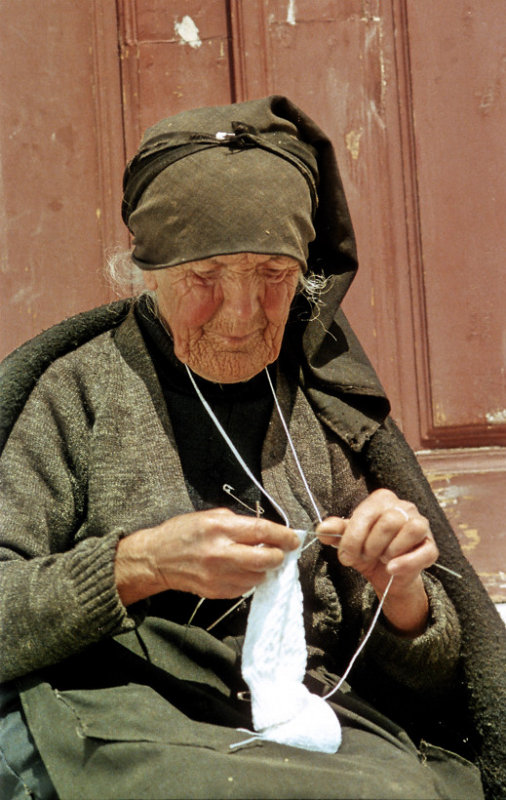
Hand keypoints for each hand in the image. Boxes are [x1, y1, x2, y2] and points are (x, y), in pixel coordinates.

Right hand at [115, 508, 299, 605]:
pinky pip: (245, 587)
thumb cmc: (184, 532)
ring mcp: (219, 575)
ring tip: (255, 560)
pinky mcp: (217, 591)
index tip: (293, 538)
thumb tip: (266, 532)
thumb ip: (240, 524)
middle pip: (266, 559)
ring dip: (263, 569)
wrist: (157, 558)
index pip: (262, 531)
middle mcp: (221, 552)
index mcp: (220, 527)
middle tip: (280, 552)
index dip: (283, 535)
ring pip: (258, 576)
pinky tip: (240, 570)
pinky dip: (248, 579)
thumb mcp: (210, 516)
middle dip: (279, 556)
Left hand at [316, 489, 438, 635]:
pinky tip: (391, 569)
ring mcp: (421, 525)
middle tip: (364, 557)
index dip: (354, 536)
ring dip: (391, 549)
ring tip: (382, 559)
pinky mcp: (431, 547)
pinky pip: (425, 551)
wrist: (385, 575)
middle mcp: (404, 507)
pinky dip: (406, 562)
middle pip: (389, 521)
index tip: (346, 554)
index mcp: (382, 499)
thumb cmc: (366, 550)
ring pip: (412, 528)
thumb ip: (335, 532)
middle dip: (371, 545)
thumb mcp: (348, 541)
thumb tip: (322, 529)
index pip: (368, 512)